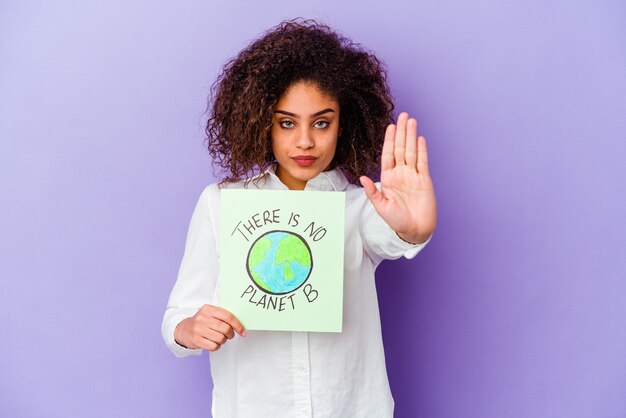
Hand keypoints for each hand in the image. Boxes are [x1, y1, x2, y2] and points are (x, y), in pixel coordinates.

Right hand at [174, 304, 246, 351]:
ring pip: (220, 338)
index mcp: (208, 309)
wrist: (183, 329)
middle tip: (229, 335)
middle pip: (225, 328)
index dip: (238, 325)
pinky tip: (213, 342)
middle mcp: (202, 318)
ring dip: (223, 340)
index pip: (228, 316)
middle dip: (231, 334)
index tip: (243, 332)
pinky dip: (217, 346)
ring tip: (219, 338)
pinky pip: (214, 346)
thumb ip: (223, 316)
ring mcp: (198, 329)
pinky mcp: (196, 340)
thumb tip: (240, 325)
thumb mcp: (210, 314)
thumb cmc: (202, 322)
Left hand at [359, 112, 436, 243]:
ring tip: (412, 121)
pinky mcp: (425, 180)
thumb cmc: (397, 221)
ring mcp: (413, 175)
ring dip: (411, 136)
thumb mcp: (381, 207)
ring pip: (412, 151)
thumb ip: (372, 192)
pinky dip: (422, 150)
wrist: (415, 230)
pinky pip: (423, 162)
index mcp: (388, 178)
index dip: (389, 140)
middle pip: (401, 148)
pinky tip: (420, 139)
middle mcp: (401, 174)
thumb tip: (363, 178)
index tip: (390, 126)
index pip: (388, 154)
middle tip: (403, 115)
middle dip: (401, 132)